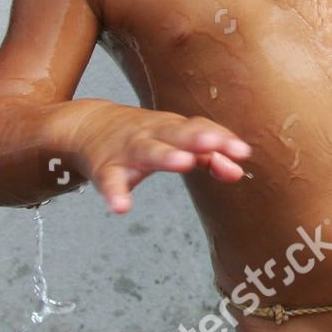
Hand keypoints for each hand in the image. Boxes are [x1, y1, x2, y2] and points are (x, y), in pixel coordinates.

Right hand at [68, 104, 251, 214]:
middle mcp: (152, 134)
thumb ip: (209, 157)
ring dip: (166, 155)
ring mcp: (128, 150)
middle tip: (214, 144)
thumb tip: (238, 170)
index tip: (242, 152)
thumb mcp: (176, 140)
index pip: (200, 128)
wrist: (88, 124)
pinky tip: (122, 207)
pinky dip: (115, 193)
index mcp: (172, 127)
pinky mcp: (106, 168)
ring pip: (148, 150)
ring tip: (183, 163)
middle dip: (197, 138)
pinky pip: (111, 181)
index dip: (221, 139)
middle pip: (177, 133)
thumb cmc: (144, 135)